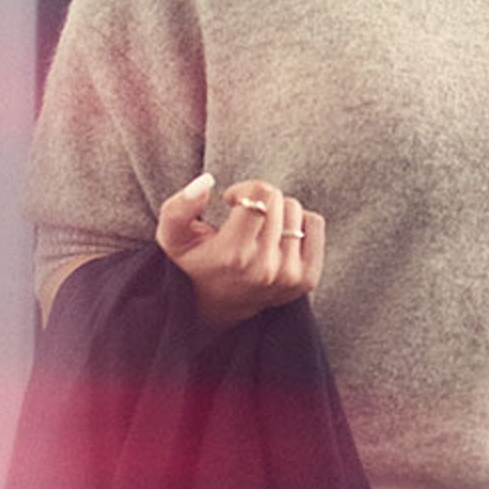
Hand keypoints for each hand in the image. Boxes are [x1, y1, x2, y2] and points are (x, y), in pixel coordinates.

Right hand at [154, 172, 322, 331]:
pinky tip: (278, 238)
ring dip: (278, 212)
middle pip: (279, 200)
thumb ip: (179, 208)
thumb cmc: (194, 262)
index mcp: (234, 255)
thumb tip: (208, 182)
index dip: (245, 188)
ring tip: (259, 230)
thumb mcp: (173, 237)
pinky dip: (299, 223)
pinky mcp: (307, 279)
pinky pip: (316, 224)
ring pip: (297, 210)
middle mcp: (265, 268)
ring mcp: (289, 276)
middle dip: (260, 200)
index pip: (261, 195)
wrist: (215, 307)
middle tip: (245, 217)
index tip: (232, 201)